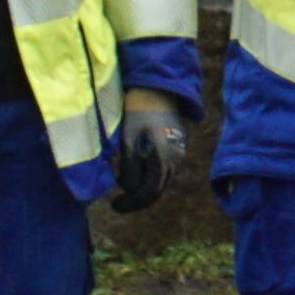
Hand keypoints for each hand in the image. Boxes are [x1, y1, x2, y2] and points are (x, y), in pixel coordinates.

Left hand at [106, 90, 193, 212]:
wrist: (158, 89)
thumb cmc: (138, 111)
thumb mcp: (128, 139)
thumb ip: (129, 166)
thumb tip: (127, 188)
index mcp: (163, 158)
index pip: (149, 191)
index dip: (132, 202)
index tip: (115, 205)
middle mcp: (176, 159)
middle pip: (158, 190)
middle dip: (137, 199)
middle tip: (118, 203)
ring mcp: (179, 154)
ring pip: (162, 182)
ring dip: (144, 189)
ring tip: (125, 190)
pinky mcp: (177, 148)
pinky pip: (165, 171)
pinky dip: (150, 178)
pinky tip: (136, 175)